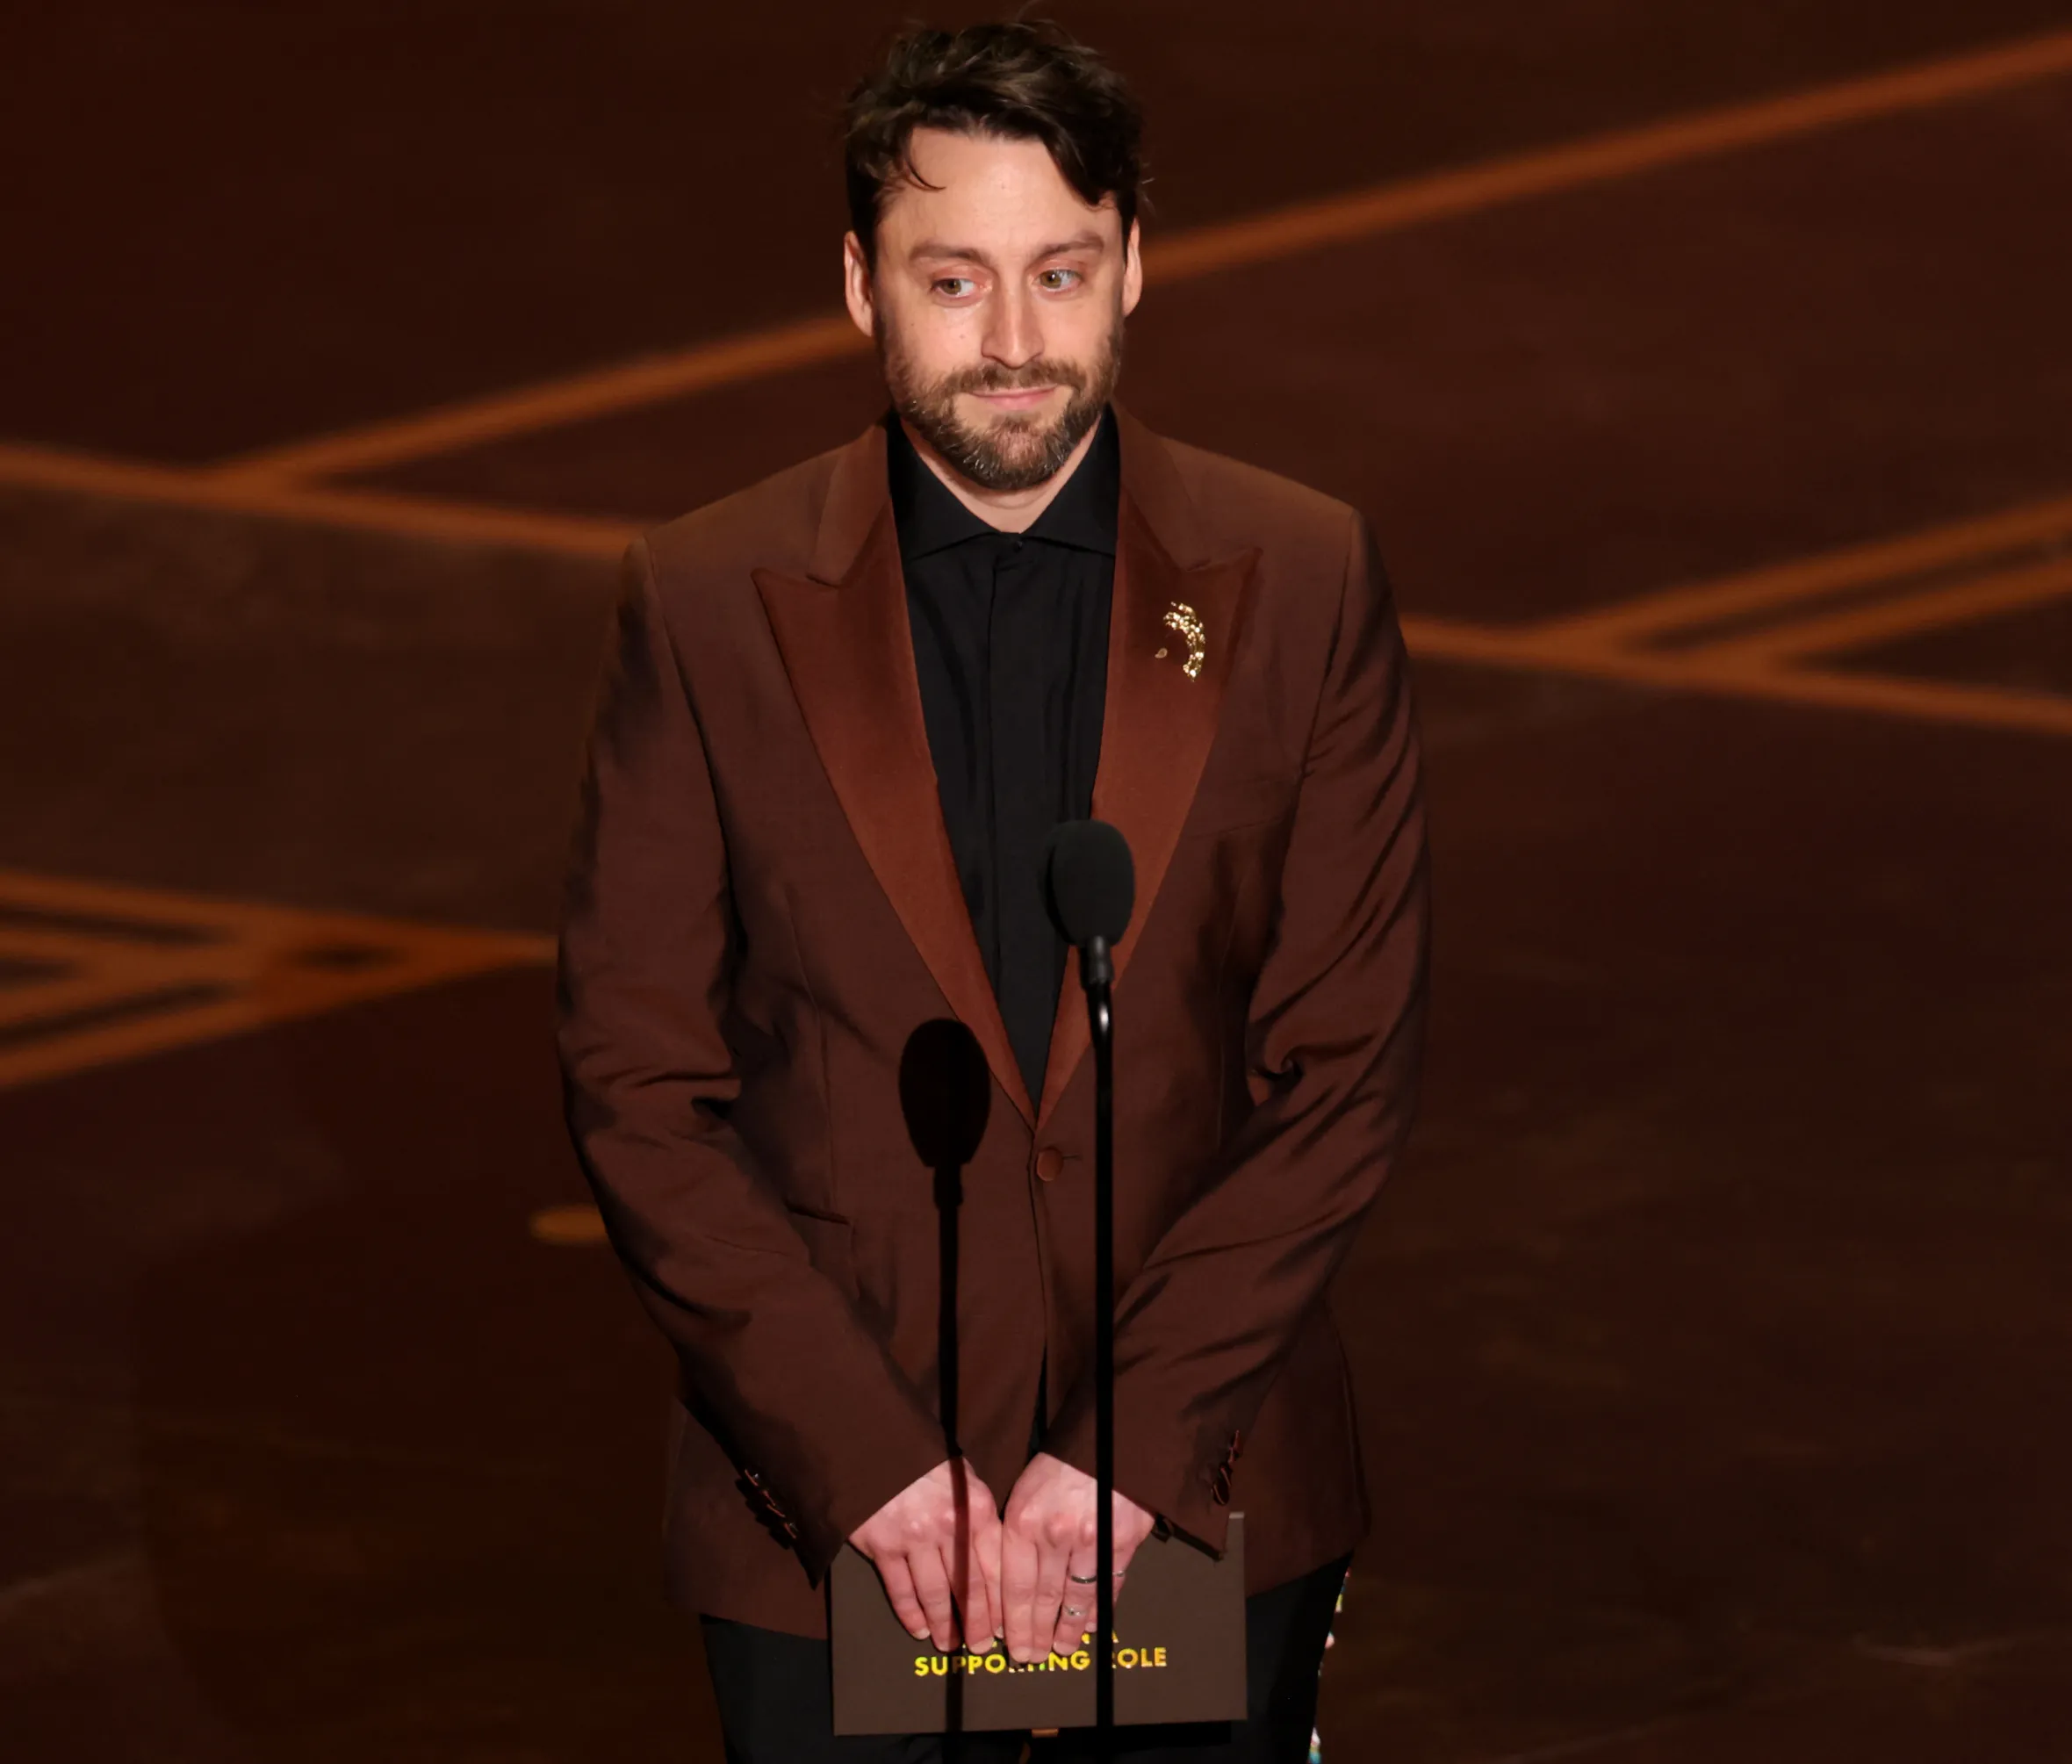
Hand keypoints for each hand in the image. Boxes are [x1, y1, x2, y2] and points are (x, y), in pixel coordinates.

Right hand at [848, 1459, 1001, 1653]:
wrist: (870, 1441)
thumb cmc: (920, 1459)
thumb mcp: (961, 1476)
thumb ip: (977, 1513)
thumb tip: (993, 1554)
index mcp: (975, 1507)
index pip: (996, 1566)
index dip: (1002, 1602)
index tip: (1007, 1625)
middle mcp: (948, 1526)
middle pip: (968, 1587)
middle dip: (978, 1623)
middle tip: (981, 1646)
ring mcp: (913, 1538)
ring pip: (934, 1595)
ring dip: (945, 1625)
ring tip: (950, 1644)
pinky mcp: (881, 1545)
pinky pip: (900, 1590)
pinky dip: (911, 1614)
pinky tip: (919, 1629)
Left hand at [999, 1452, 1155, 1662]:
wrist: (1109, 1435)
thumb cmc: (1062, 1463)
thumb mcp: (1025, 1490)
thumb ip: (1017, 1533)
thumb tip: (1011, 1583)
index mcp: (1023, 1519)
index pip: (1012, 1585)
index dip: (1012, 1621)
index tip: (1008, 1643)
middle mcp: (1054, 1533)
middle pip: (1042, 1598)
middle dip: (1035, 1633)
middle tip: (1031, 1658)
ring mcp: (1091, 1539)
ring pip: (1075, 1597)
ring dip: (1067, 1630)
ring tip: (1062, 1650)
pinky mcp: (1122, 1540)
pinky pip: (1108, 1584)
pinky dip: (1098, 1609)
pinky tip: (1091, 1625)